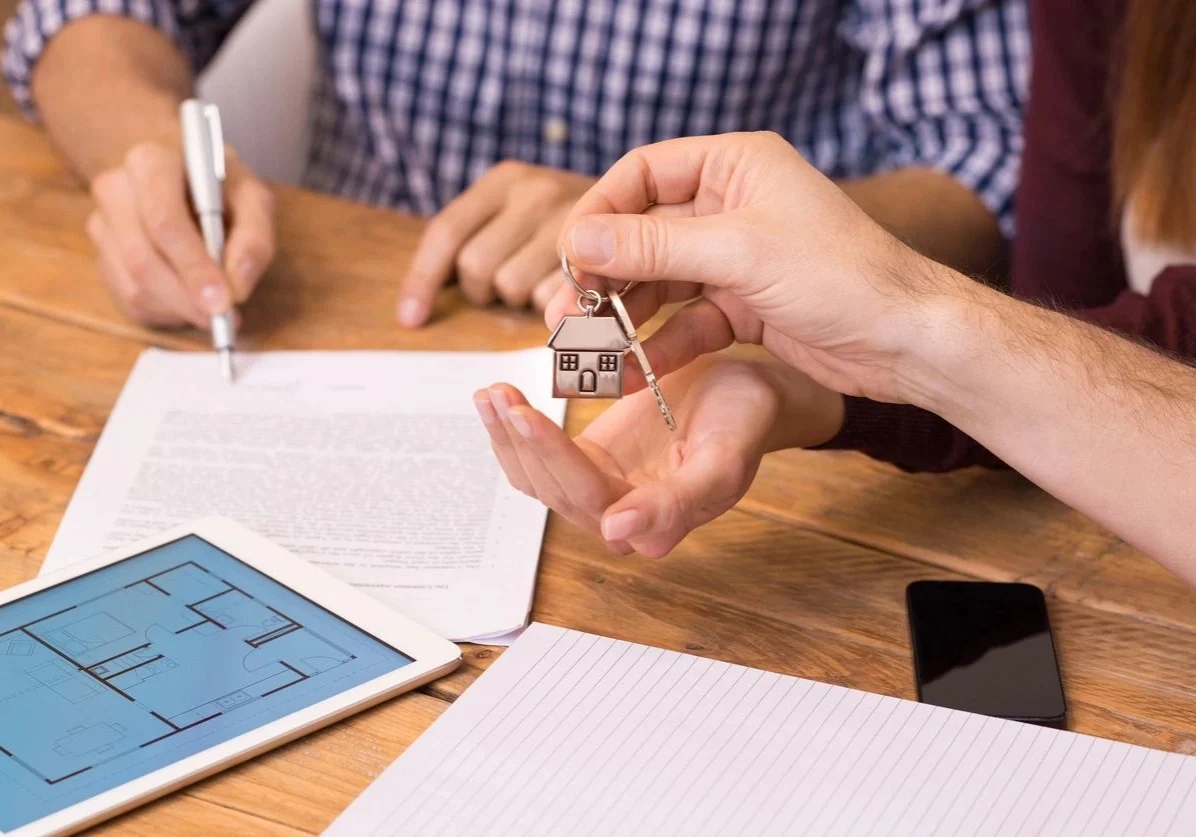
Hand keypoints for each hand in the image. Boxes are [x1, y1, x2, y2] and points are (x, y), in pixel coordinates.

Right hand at [86, 139, 275, 327]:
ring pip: (134, 286)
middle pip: (142, 259)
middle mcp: (115, 190)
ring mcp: (102, 226)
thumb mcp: (253, 198)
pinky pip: (130, 300)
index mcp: (151, 162)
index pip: (163, 220)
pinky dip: (167, 313)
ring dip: (179, 310)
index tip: (223, 300)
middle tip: (224, 318)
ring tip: (214, 310)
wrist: (179, 176)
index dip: (194, 266)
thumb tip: (237, 288)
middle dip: (187, 298)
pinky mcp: (102, 257)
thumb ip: (255, 239)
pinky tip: (191, 303)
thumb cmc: (220, 187)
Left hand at [397, 162, 595, 325]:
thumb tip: (417, 304)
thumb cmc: (568, 221)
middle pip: (476, 268)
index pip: (446, 233)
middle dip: (483, 289)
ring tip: (542, 282)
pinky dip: (554, 304)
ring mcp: (570, 222)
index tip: (411, 318)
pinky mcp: (601, 256)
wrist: (648, 204)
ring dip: (520, 297)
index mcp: (505, 179)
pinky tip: (569, 289)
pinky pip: (551, 300)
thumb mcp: (519, 210)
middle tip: (506, 284)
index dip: (422, 281)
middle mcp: (534, 192)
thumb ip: (478, 237)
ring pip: (511, 288)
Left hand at [474, 356, 842, 556]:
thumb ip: (678, 503)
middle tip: (497, 393)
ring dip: (507, 437)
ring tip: (491, 393)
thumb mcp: (723, 458)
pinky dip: (514, 430)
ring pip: (536, 478)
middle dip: (521, 441)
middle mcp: (619, 517)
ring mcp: (599, 491)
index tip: (525, 415)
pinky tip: (498, 400)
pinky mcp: (587, 463)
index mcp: (654, 524)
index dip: (553, 456)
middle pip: (553, 488)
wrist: (747, 394)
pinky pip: (539, 458)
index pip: (589, 495)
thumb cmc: (743, 421)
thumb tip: (617, 535)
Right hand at [547, 132, 967, 405]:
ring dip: (623, 314)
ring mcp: (735, 257)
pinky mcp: (742, 305)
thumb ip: (653, 247)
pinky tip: (631, 370)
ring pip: (659, 282)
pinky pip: (684, 320)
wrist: (907, 342)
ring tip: (585, 347)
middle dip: (602, 274)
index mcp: (735, 165)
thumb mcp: (739, 253)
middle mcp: (731, 205)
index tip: (568, 254)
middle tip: (564, 311)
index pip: (643, 174)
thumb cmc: (843, 277)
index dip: (599, 212)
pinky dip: (658, 343)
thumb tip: (578, 240)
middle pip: (642, 233)